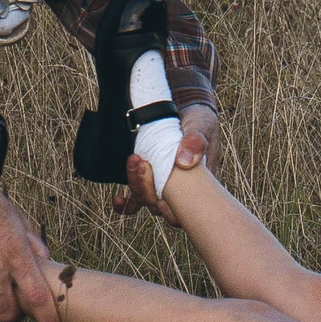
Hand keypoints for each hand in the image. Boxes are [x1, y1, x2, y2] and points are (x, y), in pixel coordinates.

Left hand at [114, 104, 220, 221]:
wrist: (187, 111)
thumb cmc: (200, 121)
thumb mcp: (202, 127)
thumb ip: (196, 142)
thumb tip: (183, 162)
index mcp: (199, 185)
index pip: (184, 210)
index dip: (170, 210)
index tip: (160, 195)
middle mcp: (181, 191)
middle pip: (160, 205)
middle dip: (146, 189)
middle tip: (142, 164)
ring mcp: (163, 186)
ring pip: (146, 200)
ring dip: (136, 186)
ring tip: (134, 161)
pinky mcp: (149, 179)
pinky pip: (136, 199)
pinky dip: (126, 203)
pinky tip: (118, 198)